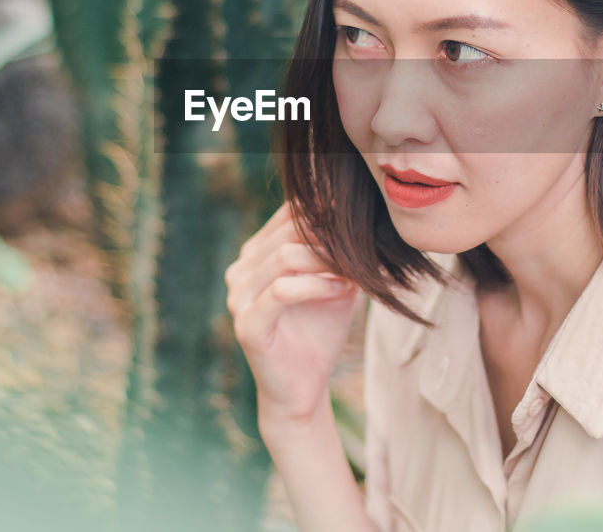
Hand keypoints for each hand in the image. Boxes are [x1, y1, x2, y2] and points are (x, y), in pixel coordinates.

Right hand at [225, 201, 359, 427]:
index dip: (324, 214)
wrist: (304, 387)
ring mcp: (238, 298)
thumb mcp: (335, 283)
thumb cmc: (319, 331)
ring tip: (352, 272)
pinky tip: (340, 290)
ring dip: (325, 261)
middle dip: (328, 238)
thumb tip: (365, 218)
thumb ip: (340, 252)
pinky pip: (282, 291)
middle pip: (287, 233)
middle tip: (360, 248)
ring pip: (283, 258)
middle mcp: (240, 271)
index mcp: (256, 254)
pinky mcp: (247, 325)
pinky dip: (316, 286)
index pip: (288, 215)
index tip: (358, 225)